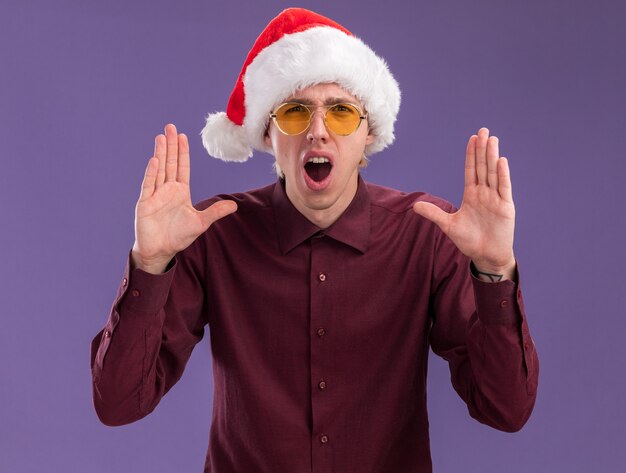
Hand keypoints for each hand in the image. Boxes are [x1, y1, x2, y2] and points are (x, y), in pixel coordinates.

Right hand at [131, 124, 236, 273]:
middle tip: (171, 127)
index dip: (183, 152)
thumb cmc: (179, 236)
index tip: (183, 136)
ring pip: (158, 170)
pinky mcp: (145, 203)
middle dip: (171, 145)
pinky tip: (155, 160)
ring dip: (160, 153)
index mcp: (180, 191)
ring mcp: (155, 195)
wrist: (161, 250)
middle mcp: (167, 189)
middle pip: (170, 163)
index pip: (182, 167)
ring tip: (161, 137)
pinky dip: (152, 173)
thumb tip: (234, 205)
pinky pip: (149, 185)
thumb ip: (215, 212)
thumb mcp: (201, 222)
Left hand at [412, 128, 515, 279]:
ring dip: (492, 156)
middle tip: (483, 130)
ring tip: (492, 139)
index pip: (471, 170)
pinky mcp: (505, 207)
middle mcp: (484, 193)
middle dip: (482, 149)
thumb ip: (434, 214)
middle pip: (482, 167)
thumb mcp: (448, 225)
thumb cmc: (469, 240)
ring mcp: (495, 199)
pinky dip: (502, 175)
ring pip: (493, 173)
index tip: (472, 139)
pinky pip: (503, 188)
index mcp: (472, 195)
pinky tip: (501, 161)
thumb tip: (414, 206)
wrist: (486, 255)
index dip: (471, 155)